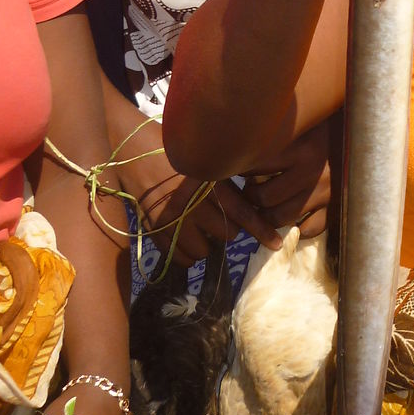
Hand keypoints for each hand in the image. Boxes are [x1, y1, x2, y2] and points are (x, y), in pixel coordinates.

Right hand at [117, 118, 282, 258]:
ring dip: (205, 244)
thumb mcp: (208, 166)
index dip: (262, 230)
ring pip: (204, 251)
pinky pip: (182, 259)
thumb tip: (253, 213)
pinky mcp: (157, 233)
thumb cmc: (180, 160)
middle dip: (226, 229)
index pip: (242, 213)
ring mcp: (173, 220)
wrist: (136, 155)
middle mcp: (193, 203)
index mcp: (210, 184)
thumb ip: (229, 188)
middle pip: (227, 235)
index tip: (277, 245)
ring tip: (196, 226)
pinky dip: (186, 253)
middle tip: (214, 216)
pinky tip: (181, 235)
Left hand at [241, 115, 336, 239]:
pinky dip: (296, 227)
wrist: (367, 133)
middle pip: (264, 197)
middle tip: (249, 189)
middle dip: (251, 196)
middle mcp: (313, 172)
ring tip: (264, 204)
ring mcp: (326, 193)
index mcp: (301, 148)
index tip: (238, 165)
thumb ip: (278, 133)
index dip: (241, 168)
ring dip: (267, 213)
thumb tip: (243, 142)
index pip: (255, 167)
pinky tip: (291, 216)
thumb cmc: (329, 124)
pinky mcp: (336, 208)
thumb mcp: (303, 122)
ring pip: (282, 217)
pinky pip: (309, 229)